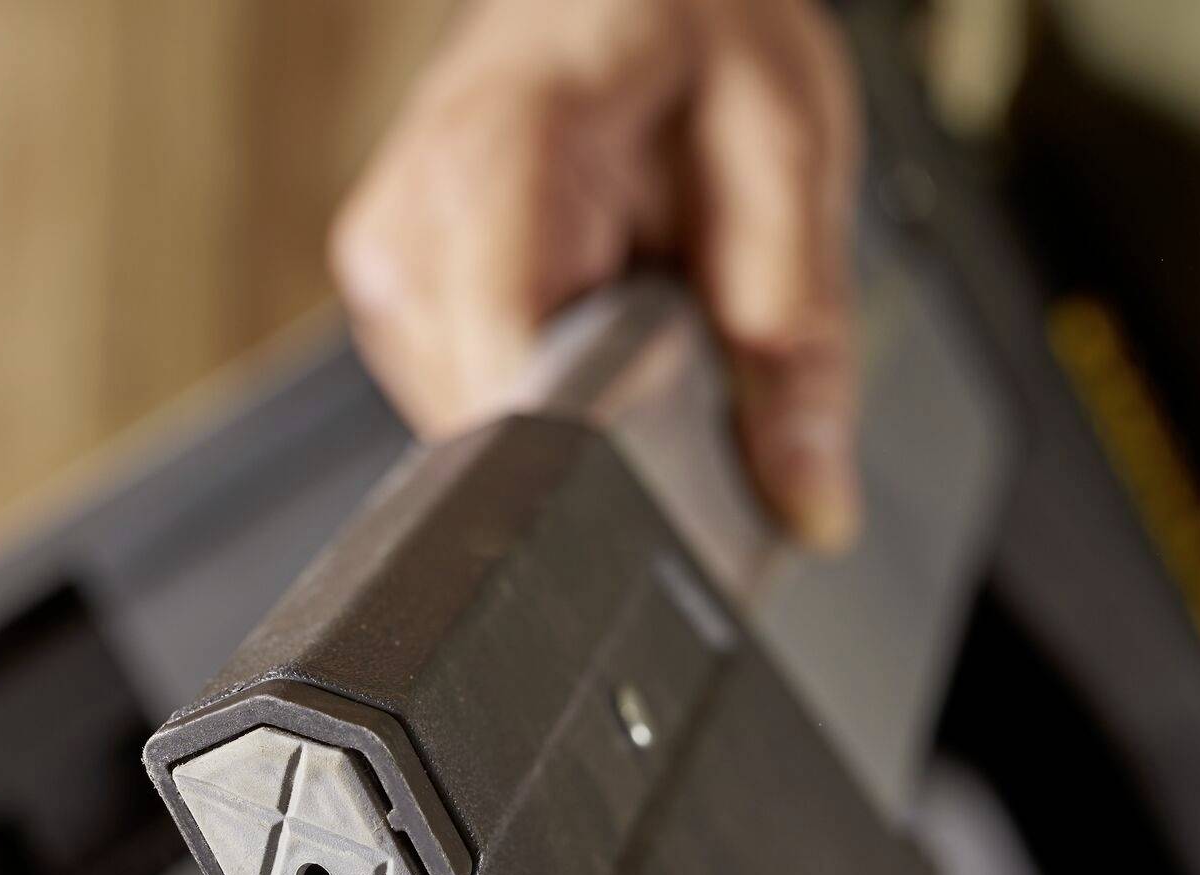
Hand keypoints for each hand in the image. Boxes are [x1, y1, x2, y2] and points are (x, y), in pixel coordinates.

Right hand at [329, 0, 862, 551]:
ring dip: (571, 408)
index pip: (506, 388)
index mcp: (491, 162)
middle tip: (664, 325)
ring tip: (620, 299)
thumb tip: (812, 503)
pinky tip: (580, 318)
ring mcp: (387, 275)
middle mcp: (408, 230)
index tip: (674, 424)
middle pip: (494, 436)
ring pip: (480, 442)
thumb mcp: (785, 162)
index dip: (602, 445)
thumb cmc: (691, 34)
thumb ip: (798, 348)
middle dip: (598, 428)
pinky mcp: (392, 311)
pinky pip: (470, 412)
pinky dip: (542, 394)